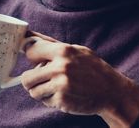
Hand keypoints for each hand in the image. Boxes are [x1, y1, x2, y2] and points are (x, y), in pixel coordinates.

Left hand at [21, 31, 138, 127]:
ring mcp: (61, 85)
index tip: (34, 60)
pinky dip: (52, 100)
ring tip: (55, 88)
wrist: (112, 92)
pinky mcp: (63, 100)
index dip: (31, 56)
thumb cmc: (93, 69)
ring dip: (41, 92)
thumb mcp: (77, 50)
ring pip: (33, 91)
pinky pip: (45, 101)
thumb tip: (28, 36)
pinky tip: (64, 95)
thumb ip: (52, 44)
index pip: (30, 50)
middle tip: (43, 80)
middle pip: (26, 77)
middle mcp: (60, 67)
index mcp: (63, 50)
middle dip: (32, 80)